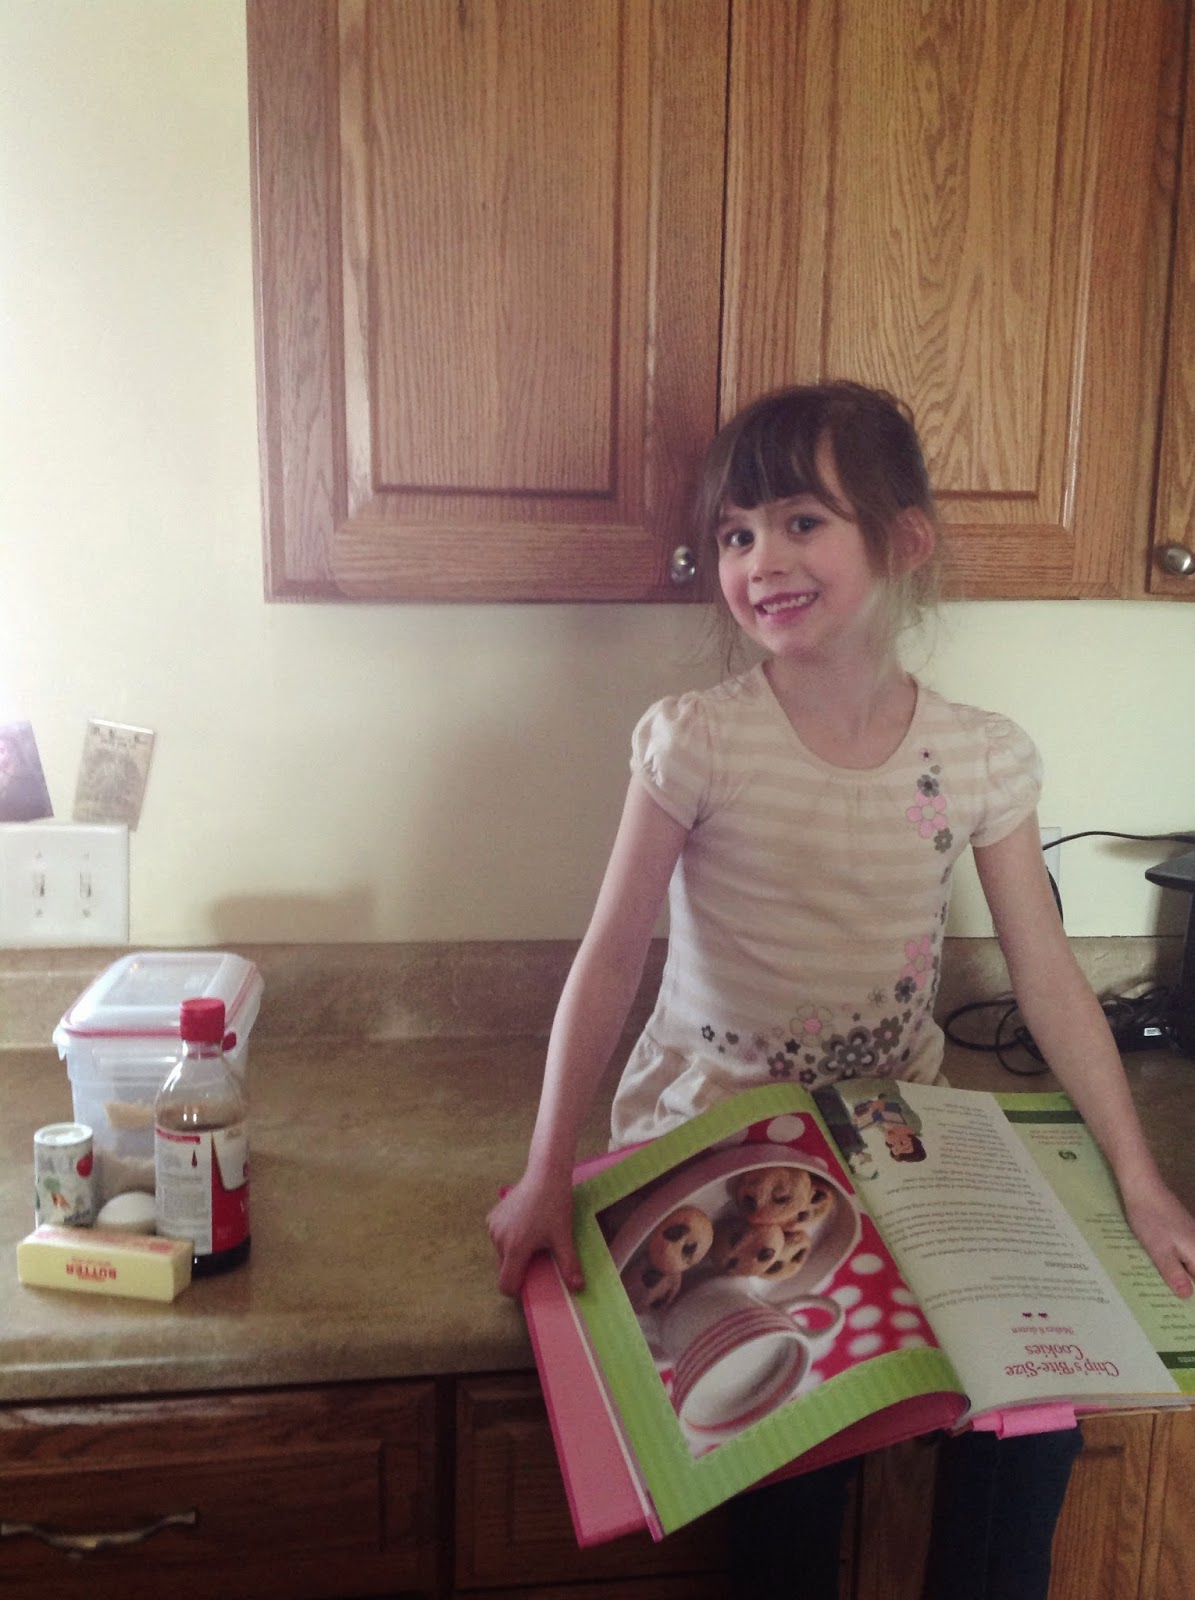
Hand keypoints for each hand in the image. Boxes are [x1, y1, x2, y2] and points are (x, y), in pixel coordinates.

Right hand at [487, 1169, 582, 1298]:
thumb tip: (578, 1288)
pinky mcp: (492, 1216)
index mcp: (515, 1248)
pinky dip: (508, 1239)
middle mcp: (498, 1239)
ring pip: (501, 1253)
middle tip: (538, 1254)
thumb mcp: (563, 1237)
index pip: (506, 1284)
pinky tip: (524, 1225)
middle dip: (519, 1267)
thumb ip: (568, 1264)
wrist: (545, 1176)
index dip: (517, 1289)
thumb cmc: (555, 1206)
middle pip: (504, 1268)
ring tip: (533, 1237)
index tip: (531, 1281)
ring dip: (514, 1253)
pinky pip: (498, 1238)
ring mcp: (493, 1227)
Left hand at [1123, 1180, 1194, 1297]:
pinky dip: (1173, 1263)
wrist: (1142, 1187)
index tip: (1183, 1308)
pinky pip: (1181, 1253)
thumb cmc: (1150, 1220)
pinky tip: (1157, 1269)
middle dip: (1186, 1286)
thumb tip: (1188, 1296)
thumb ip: (1174, 1274)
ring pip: (1188, 1262)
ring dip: (1179, 1275)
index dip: (1193, 1293)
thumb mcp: (1159, 1251)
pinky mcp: (1180, 1230)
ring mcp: (1191, 1236)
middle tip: (1169, 1302)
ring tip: (1161, 1291)